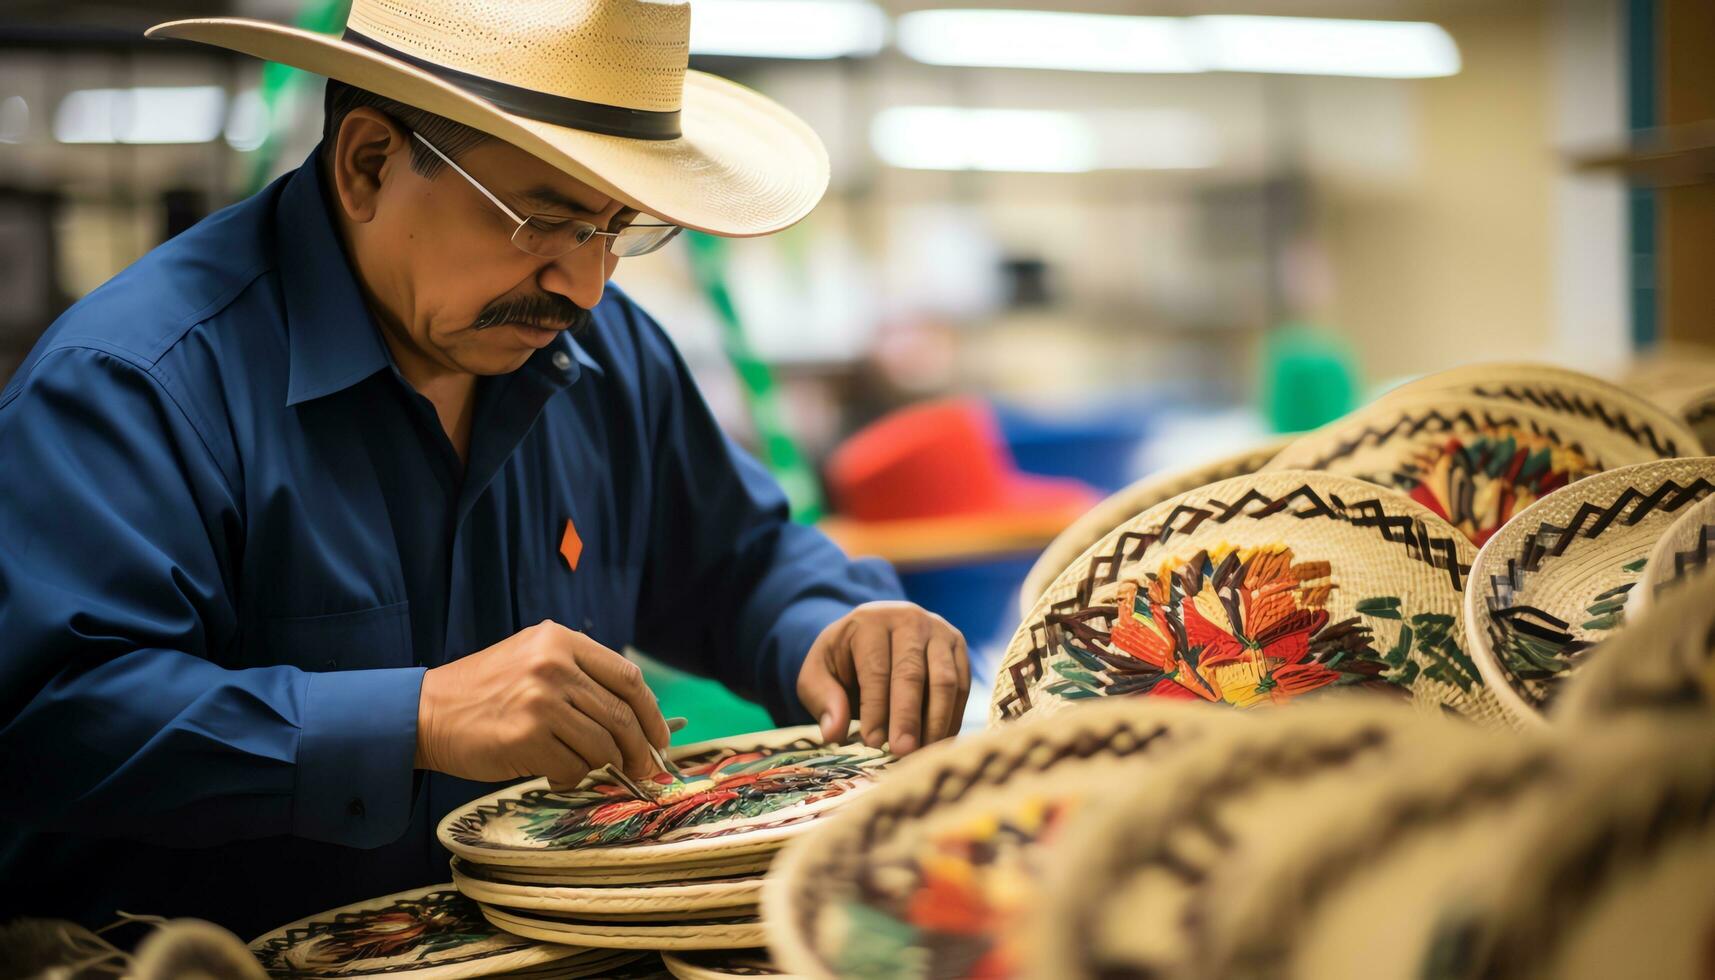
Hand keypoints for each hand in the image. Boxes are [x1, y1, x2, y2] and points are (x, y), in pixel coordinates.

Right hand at [415, 620, 669, 790]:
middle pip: (621, 715)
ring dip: (602, 766)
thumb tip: (638, 718)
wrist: (426, 713)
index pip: (627, 677)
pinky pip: (573, 767)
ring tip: (584, 768)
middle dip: (640, 749)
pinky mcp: (526, 737)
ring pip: (602, 746)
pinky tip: (554, 774)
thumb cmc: (486, 693)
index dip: (651, 712)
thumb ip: (581, 679)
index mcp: (560, 640)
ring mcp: (540, 701)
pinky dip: (570, 778)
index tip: (660, 737)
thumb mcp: (534, 662)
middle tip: (645, 769)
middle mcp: (553, 665)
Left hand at [796, 601, 968, 754]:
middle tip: (902, 752)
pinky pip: (962, 686)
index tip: (872, 743)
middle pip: (912, 674)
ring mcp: (939, 631)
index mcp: (871, 621)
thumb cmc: (844, 661)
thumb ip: (823, 700)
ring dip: (936, 721)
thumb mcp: (819, 674)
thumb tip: (834, 733)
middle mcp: (910, 619)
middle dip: (907, 717)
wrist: (873, 637)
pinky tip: (938, 744)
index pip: (876, 669)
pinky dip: (952, 717)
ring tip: (922, 754)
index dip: (875, 708)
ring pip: (945, 680)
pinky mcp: (958, 648)